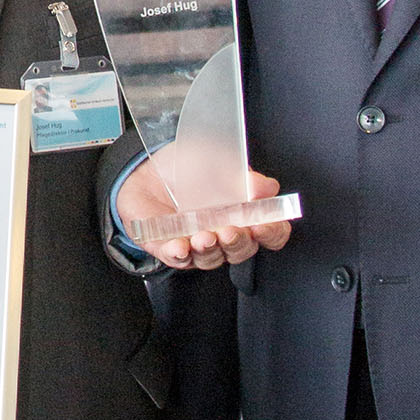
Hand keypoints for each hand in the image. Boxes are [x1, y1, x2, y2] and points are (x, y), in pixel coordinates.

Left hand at [115, 155, 292, 272]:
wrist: (149, 168)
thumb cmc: (189, 166)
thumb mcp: (219, 161)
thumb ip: (244, 176)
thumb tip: (266, 187)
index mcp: (244, 215)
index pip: (269, 232)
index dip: (271, 233)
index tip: (263, 226)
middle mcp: (224, 235)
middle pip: (241, 250)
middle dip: (237, 243)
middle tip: (230, 231)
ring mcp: (198, 245)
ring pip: (211, 258)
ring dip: (209, 249)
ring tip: (203, 236)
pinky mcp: (169, 249)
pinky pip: (177, 258)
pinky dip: (179, 254)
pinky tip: (180, 246)